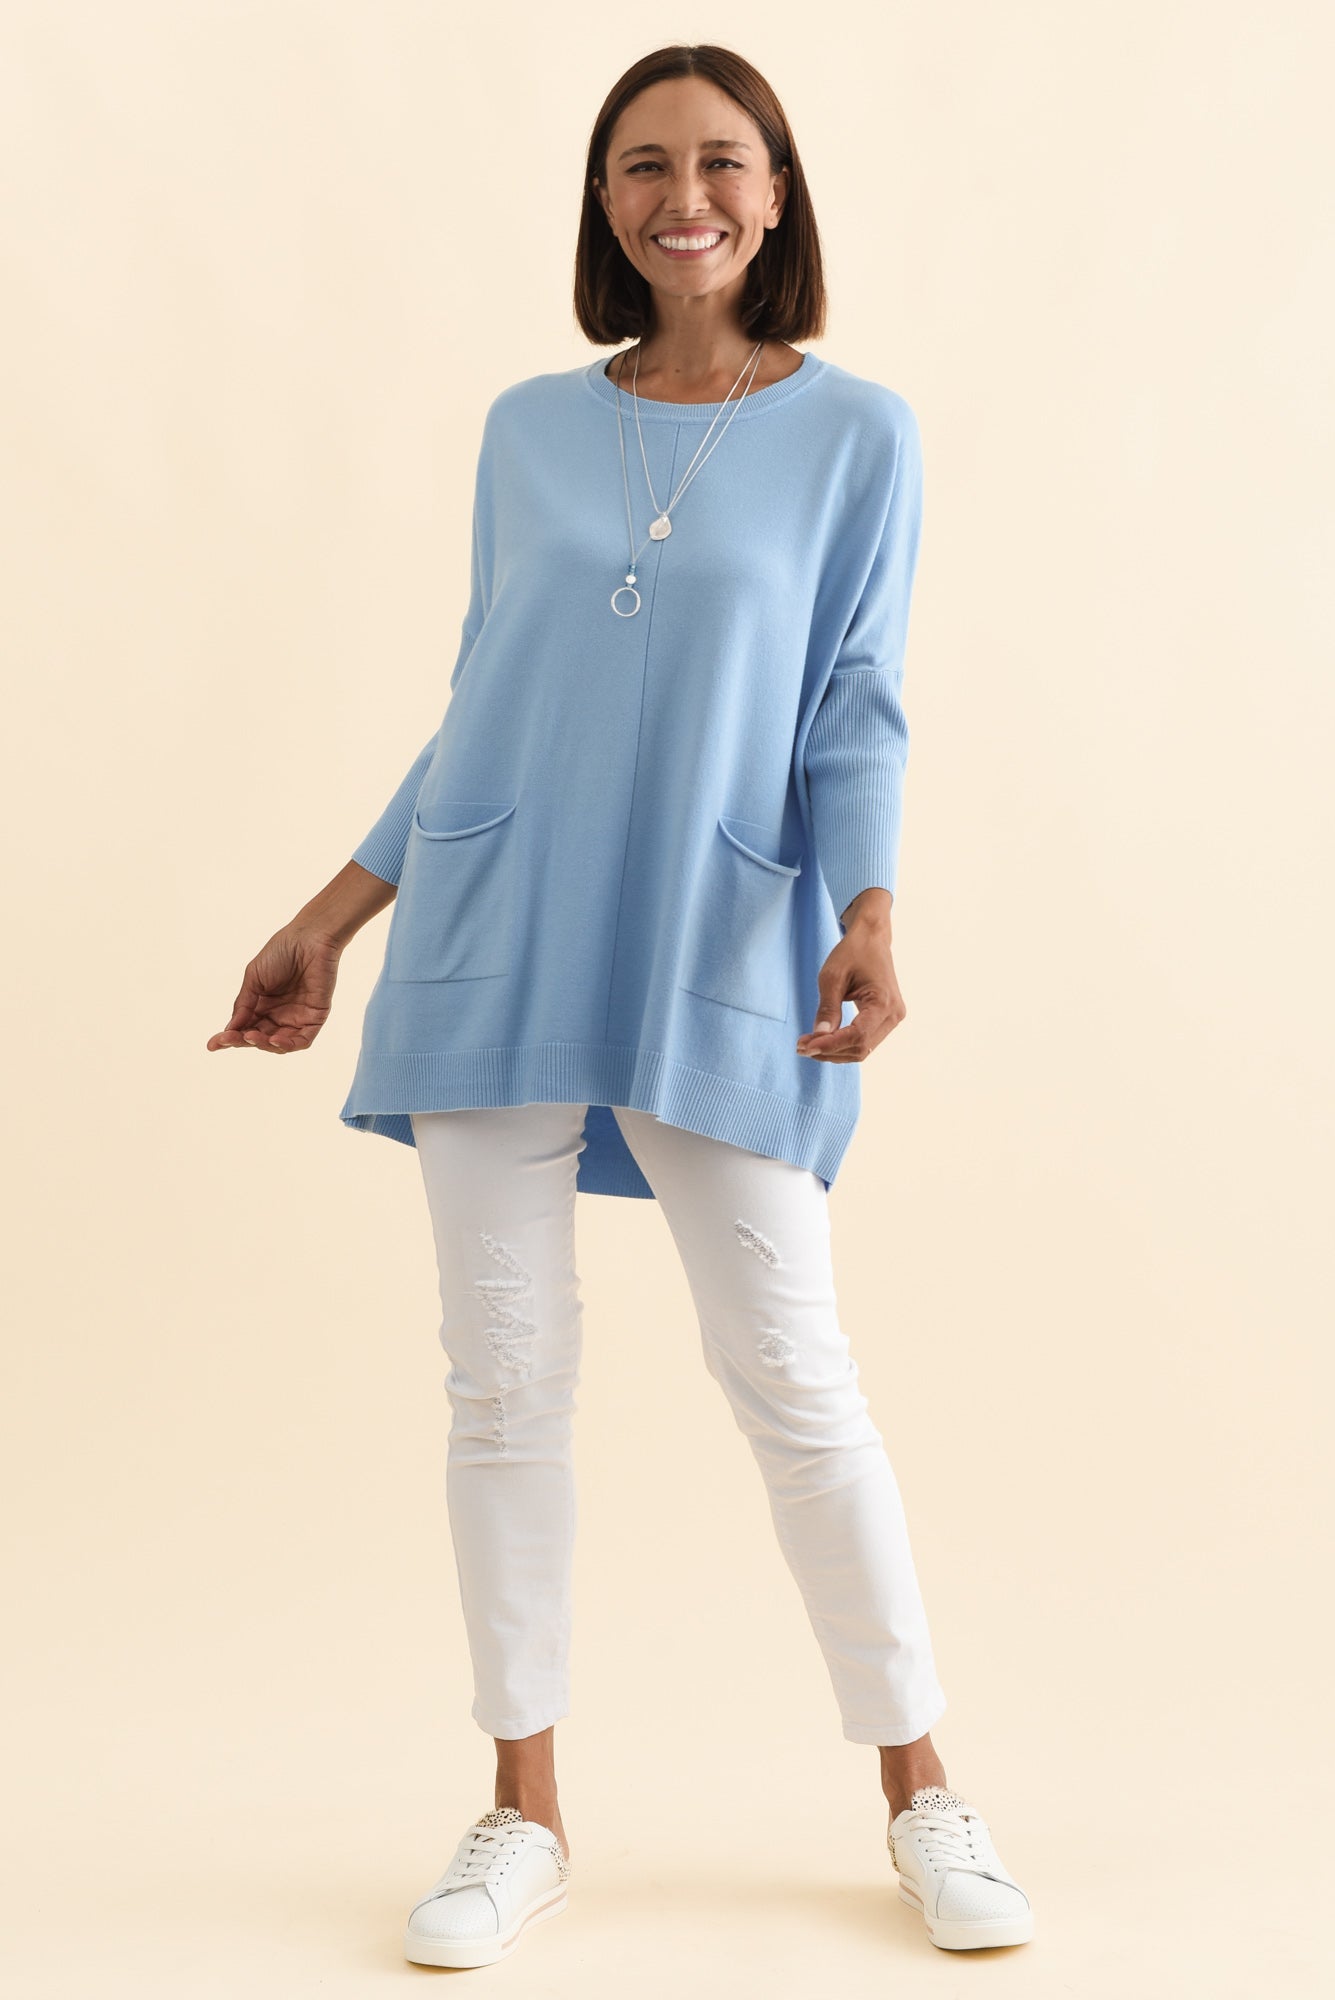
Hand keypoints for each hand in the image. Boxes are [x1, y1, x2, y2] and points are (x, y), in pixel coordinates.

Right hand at [206, 923, 342, 1054]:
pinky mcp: (315, 1017)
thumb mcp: (254, 979)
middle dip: (243, 1041)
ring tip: (250, 1036)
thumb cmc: (280, 953)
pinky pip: (302, 1041)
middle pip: (259, 1038)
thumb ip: (243, 1005)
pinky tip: (273, 1040)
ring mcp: (297, 1017)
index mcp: (262, 1005)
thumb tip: (229, 1030)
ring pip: (279, 1044)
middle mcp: (278, 1014)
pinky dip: (287, 1045)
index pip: (244, 1027)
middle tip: (230, 1038)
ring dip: (263, 1045)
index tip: (212, 1045)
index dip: (229, 1038)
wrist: (308, 939)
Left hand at [795, 917, 904, 1063]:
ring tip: (808, 1045)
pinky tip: (823, 1040)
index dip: (831, 1045)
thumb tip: (818, 1037)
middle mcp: (894, 1014)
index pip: (857, 1036)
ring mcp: (893, 1019)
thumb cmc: (853, 952)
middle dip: (830, 1051)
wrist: (872, 939)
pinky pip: (865, 1041)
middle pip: (860, 1047)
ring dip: (835, 1051)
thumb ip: (827, 1008)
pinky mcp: (886, 1019)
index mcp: (884, 1002)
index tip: (805, 1046)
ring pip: (863, 1049)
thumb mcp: (832, 976)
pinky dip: (843, 1044)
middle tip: (801, 1047)